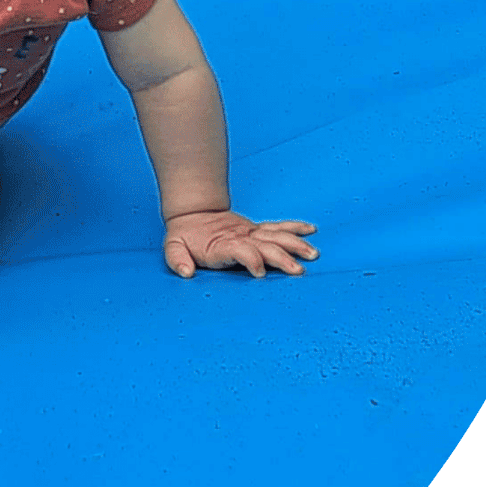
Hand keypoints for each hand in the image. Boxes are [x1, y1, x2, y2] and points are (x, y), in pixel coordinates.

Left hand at [164, 210, 316, 278]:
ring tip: (312, 254)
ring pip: (276, 237)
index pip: (241, 251)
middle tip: (297, 270)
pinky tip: (311, 230)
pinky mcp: (256, 230)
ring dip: (294, 244)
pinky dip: (294, 228)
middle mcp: (240, 238)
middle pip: (265, 246)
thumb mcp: (173, 246)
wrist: (192, 213)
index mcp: (222, 245)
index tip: (260, 273)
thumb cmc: (184, 235)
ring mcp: (251, 233)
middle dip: (282, 258)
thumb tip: (186, 272)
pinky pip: (278, 228)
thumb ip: (177, 259)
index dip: (251, 260)